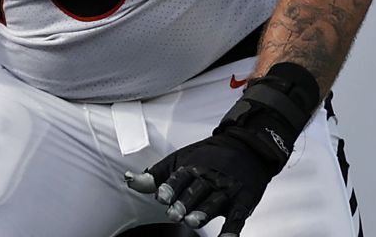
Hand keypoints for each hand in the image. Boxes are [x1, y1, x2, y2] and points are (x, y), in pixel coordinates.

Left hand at [124, 131, 279, 235]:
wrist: (246, 146)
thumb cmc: (208, 156)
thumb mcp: (180, 160)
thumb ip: (155, 175)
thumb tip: (129, 180)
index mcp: (192, 167)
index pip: (179, 177)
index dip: (169, 187)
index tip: (160, 196)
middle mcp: (210, 178)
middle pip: (196, 192)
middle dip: (184, 203)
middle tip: (174, 214)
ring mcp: (227, 190)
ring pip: (214, 203)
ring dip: (203, 213)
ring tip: (192, 221)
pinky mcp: (243, 201)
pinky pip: (237, 217)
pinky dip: (232, 229)